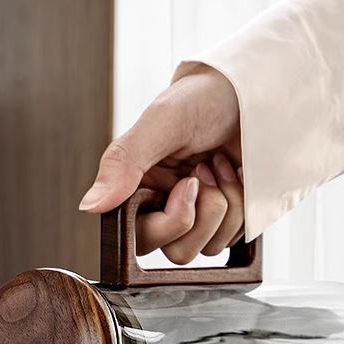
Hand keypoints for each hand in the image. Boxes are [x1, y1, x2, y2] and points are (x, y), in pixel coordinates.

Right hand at [78, 65, 243, 264]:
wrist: (253, 91)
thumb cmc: (204, 98)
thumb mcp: (162, 122)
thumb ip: (124, 162)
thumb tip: (90, 206)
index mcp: (138, 188)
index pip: (141, 239)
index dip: (170, 221)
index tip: (188, 184)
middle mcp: (163, 208)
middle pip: (178, 252)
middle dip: (201, 213)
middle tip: (203, 172)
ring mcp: (196, 218)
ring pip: (208, 249)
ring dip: (225, 205)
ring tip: (220, 166)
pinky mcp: (223, 221)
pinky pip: (233, 238)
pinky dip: (242, 206)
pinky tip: (237, 174)